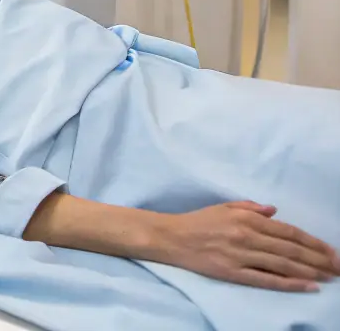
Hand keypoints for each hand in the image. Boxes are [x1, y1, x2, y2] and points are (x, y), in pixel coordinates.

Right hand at [153, 201, 339, 291]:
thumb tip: (274, 211)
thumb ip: (249, 207)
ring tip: (331, 276)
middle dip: (319, 259)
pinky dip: (290, 283)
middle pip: (291, 249)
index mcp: (246, 218)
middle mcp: (247, 235)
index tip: (332, 251)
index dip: (313, 242)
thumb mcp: (223, 207)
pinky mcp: (233, 272)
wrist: (169, 237)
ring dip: (311, 271)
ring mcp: (240, 255)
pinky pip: (267, 279)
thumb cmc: (197, 221)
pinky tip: (308, 286)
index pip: (288, 231)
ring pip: (284, 264)